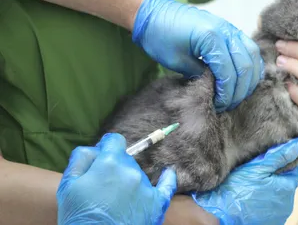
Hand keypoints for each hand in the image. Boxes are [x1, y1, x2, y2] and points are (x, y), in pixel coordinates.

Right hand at [57, 133, 176, 224]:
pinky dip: (167, 178)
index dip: (107, 147)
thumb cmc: (79, 216)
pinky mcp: (157, 203)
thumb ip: (81, 159)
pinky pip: (167, 186)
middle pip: (125, 159)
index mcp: (110, 163)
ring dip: (129, 180)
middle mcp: (131, 171)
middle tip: (103, 187)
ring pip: (138, 174)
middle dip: (114, 167)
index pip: (114, 141)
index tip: (102, 155)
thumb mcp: (68, 185)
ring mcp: (146, 187)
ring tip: (117, 200)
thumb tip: (95, 149)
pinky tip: (168, 172)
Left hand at [132, 0, 263, 111]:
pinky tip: (245, 78)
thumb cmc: (160, 37)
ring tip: (237, 94)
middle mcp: (225, 30)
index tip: (219, 104)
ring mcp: (229, 27)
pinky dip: (251, 64)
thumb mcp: (177, 61)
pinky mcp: (230, 29)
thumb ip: (200, 75)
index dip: (226, 93)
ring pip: (252, 55)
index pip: (228, 72)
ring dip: (248, 78)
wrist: (154, 14)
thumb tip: (218, 88)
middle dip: (239, 90)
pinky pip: (249, 48)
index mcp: (210, 37)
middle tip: (228, 104)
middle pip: (245, 65)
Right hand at [192, 137, 297, 224]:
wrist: (220, 214)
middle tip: (255, 168)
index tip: (263, 158)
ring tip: (251, 182)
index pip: (291, 167)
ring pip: (276, 193)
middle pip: (283, 180)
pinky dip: (262, 199)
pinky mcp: (268, 221)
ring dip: (267, 187)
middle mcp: (287, 203)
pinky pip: (269, 205)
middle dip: (273, 174)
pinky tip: (250, 195)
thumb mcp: (257, 167)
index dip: (278, 161)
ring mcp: (278, 214)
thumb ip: (278, 155)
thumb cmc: (237, 190)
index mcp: (287, 187)